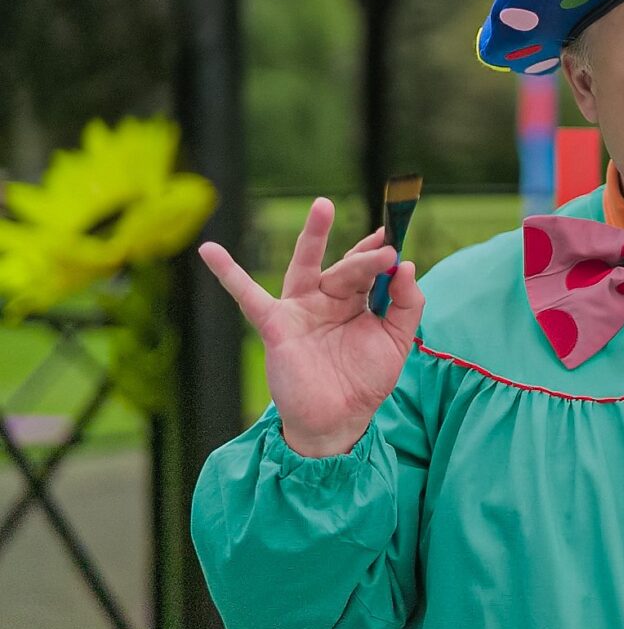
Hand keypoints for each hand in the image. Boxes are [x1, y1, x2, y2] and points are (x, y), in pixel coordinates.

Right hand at [198, 197, 424, 456]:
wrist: (338, 421)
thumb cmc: (366, 380)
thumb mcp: (397, 341)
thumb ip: (408, 304)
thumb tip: (409, 266)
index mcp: (357, 302)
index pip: (370, 269)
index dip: (383, 254)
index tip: (396, 236)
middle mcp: (328, 299)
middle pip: (346, 268)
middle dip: (366, 259)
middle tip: (385, 248)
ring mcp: (300, 309)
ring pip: (306, 266)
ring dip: (314, 236)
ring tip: (323, 206)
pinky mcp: (276, 325)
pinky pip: (247, 296)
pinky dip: (227, 273)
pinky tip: (209, 250)